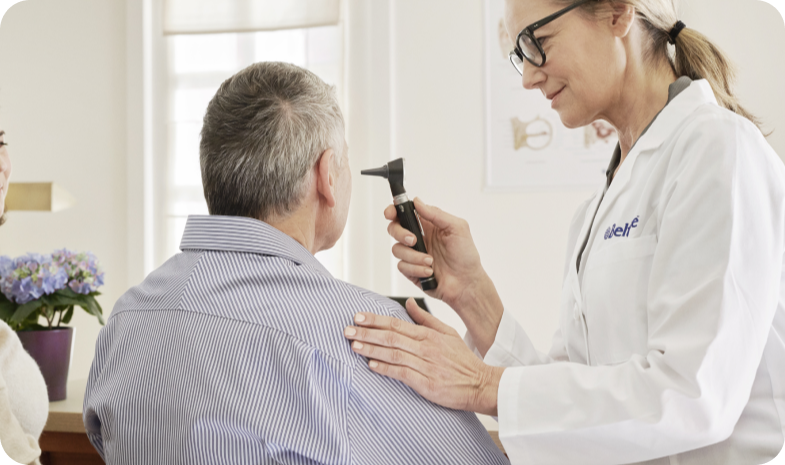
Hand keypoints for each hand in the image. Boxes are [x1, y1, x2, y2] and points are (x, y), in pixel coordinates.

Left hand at [343, 298, 503, 415]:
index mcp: (428, 334)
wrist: (480, 384)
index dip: (375, 320)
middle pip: (391, 337)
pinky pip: (402, 373)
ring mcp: (425, 365)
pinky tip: (371, 365)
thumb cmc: (462, 359)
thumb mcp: (447, 332)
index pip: (396, 323)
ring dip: (371, 349)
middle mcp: (425, 347)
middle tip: (347, 330)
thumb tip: (408, 303)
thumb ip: (426, 318)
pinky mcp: (426, 383)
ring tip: (353, 345)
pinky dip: (385, 369)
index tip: (358, 316)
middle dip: (367, 332)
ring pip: (393, 354)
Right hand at [385, 198, 503, 352]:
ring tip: (431, 261)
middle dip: (400, 233)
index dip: (394, 210)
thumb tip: (418, 202)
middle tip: (414, 240)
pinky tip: (430, 271)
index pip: (405, 213)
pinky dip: (416, 269)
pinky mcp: (411, 270)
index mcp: (428, 225)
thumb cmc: (466, 256)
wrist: (466, 283)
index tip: (391, 213)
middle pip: (394, 229)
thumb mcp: (457, 228)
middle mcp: (419, 238)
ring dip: (414, 256)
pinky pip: (402, 266)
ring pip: (397, 250)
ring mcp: (414, 254)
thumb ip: (436, 214)